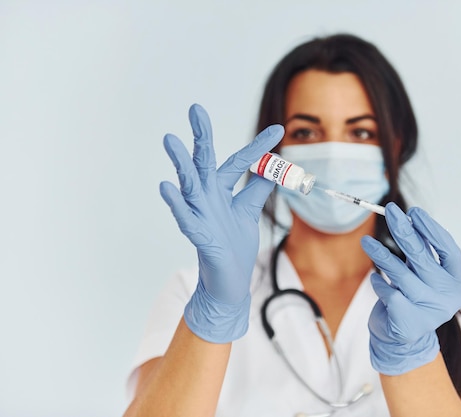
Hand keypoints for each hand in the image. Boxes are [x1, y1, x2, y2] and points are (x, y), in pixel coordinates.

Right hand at [159, 104, 283, 342]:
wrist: (228, 281)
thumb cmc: (235, 245)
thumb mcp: (250, 211)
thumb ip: (259, 188)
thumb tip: (275, 166)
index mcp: (222, 191)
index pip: (240, 161)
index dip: (259, 147)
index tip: (279, 130)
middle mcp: (208, 198)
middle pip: (204, 161)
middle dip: (201, 136)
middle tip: (196, 109)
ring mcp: (200, 215)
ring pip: (188, 185)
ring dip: (180, 163)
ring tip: (170, 140)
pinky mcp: (198, 236)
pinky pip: (184, 217)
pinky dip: (175, 203)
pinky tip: (166, 187)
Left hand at [360, 202, 460, 374]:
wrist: (403, 341)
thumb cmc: (413, 298)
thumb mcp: (423, 275)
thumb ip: (422, 252)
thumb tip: (408, 218)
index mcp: (457, 283)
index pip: (449, 250)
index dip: (432, 230)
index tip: (414, 212)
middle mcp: (448, 297)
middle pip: (423, 258)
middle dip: (404, 231)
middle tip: (390, 212)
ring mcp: (429, 311)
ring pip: (401, 274)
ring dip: (381, 254)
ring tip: (366, 242)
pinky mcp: (408, 321)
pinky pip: (388, 292)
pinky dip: (380, 283)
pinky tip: (375, 280)